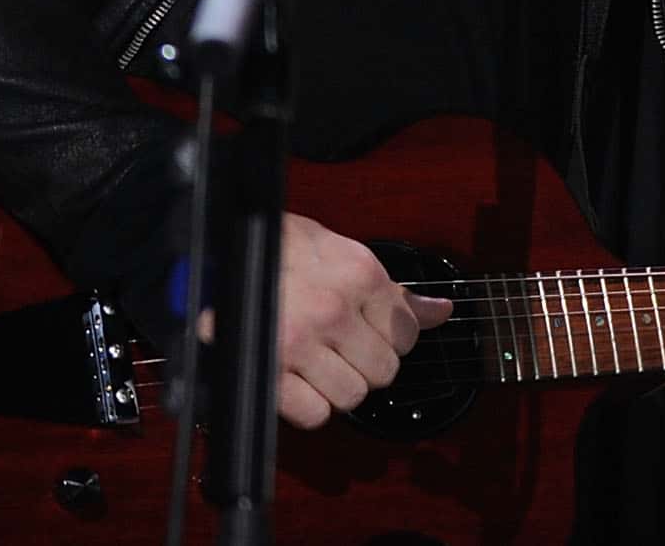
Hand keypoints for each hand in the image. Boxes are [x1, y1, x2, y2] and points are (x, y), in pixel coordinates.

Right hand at [271, 210, 453, 429]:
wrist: (225, 251)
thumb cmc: (284, 249)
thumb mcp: (345, 255)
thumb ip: (394, 290)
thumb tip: (439, 311)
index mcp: (359, 276)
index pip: (407, 334)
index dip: (390, 340)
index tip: (370, 335)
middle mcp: (334, 310)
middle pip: (383, 372)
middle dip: (366, 366)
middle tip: (343, 351)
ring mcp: (300, 342)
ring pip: (353, 396)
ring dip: (338, 388)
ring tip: (319, 364)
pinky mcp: (269, 370)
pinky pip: (314, 414)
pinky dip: (309, 406)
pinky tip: (299, 381)